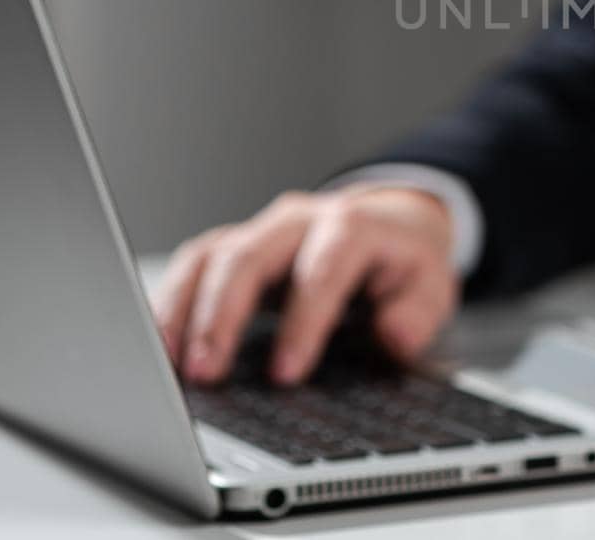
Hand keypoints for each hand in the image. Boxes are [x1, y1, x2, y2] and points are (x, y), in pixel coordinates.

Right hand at [152, 185, 458, 384]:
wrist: (389, 221)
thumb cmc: (403, 260)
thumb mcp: (432, 283)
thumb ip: (418, 311)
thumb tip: (394, 336)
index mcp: (351, 227)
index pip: (321, 270)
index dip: (302, 322)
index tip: (286, 373)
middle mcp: (298, 221)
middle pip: (248, 257)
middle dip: (223, 316)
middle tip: (207, 373)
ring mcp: (261, 231)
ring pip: (210, 257)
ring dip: (185, 311)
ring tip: (171, 364)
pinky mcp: (235, 247)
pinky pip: (194, 265)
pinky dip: (172, 303)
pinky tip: (162, 346)